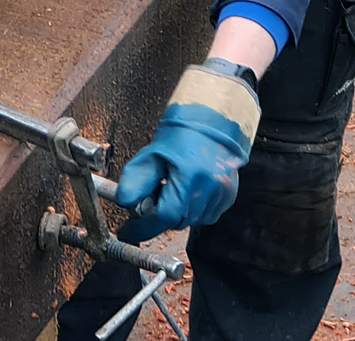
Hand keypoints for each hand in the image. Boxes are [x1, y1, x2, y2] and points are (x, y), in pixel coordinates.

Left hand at [114, 59, 259, 240]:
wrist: (211, 123)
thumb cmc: (180, 136)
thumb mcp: (150, 155)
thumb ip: (135, 182)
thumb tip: (125, 204)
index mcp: (189, 177)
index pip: (164, 216)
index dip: (143, 228)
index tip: (128, 231)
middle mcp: (210, 188)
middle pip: (177, 221)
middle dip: (160, 216)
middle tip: (152, 198)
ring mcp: (222, 194)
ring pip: (191, 221)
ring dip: (178, 213)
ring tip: (173, 189)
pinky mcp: (229, 196)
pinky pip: (205, 215)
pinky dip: (193, 209)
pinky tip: (188, 191)